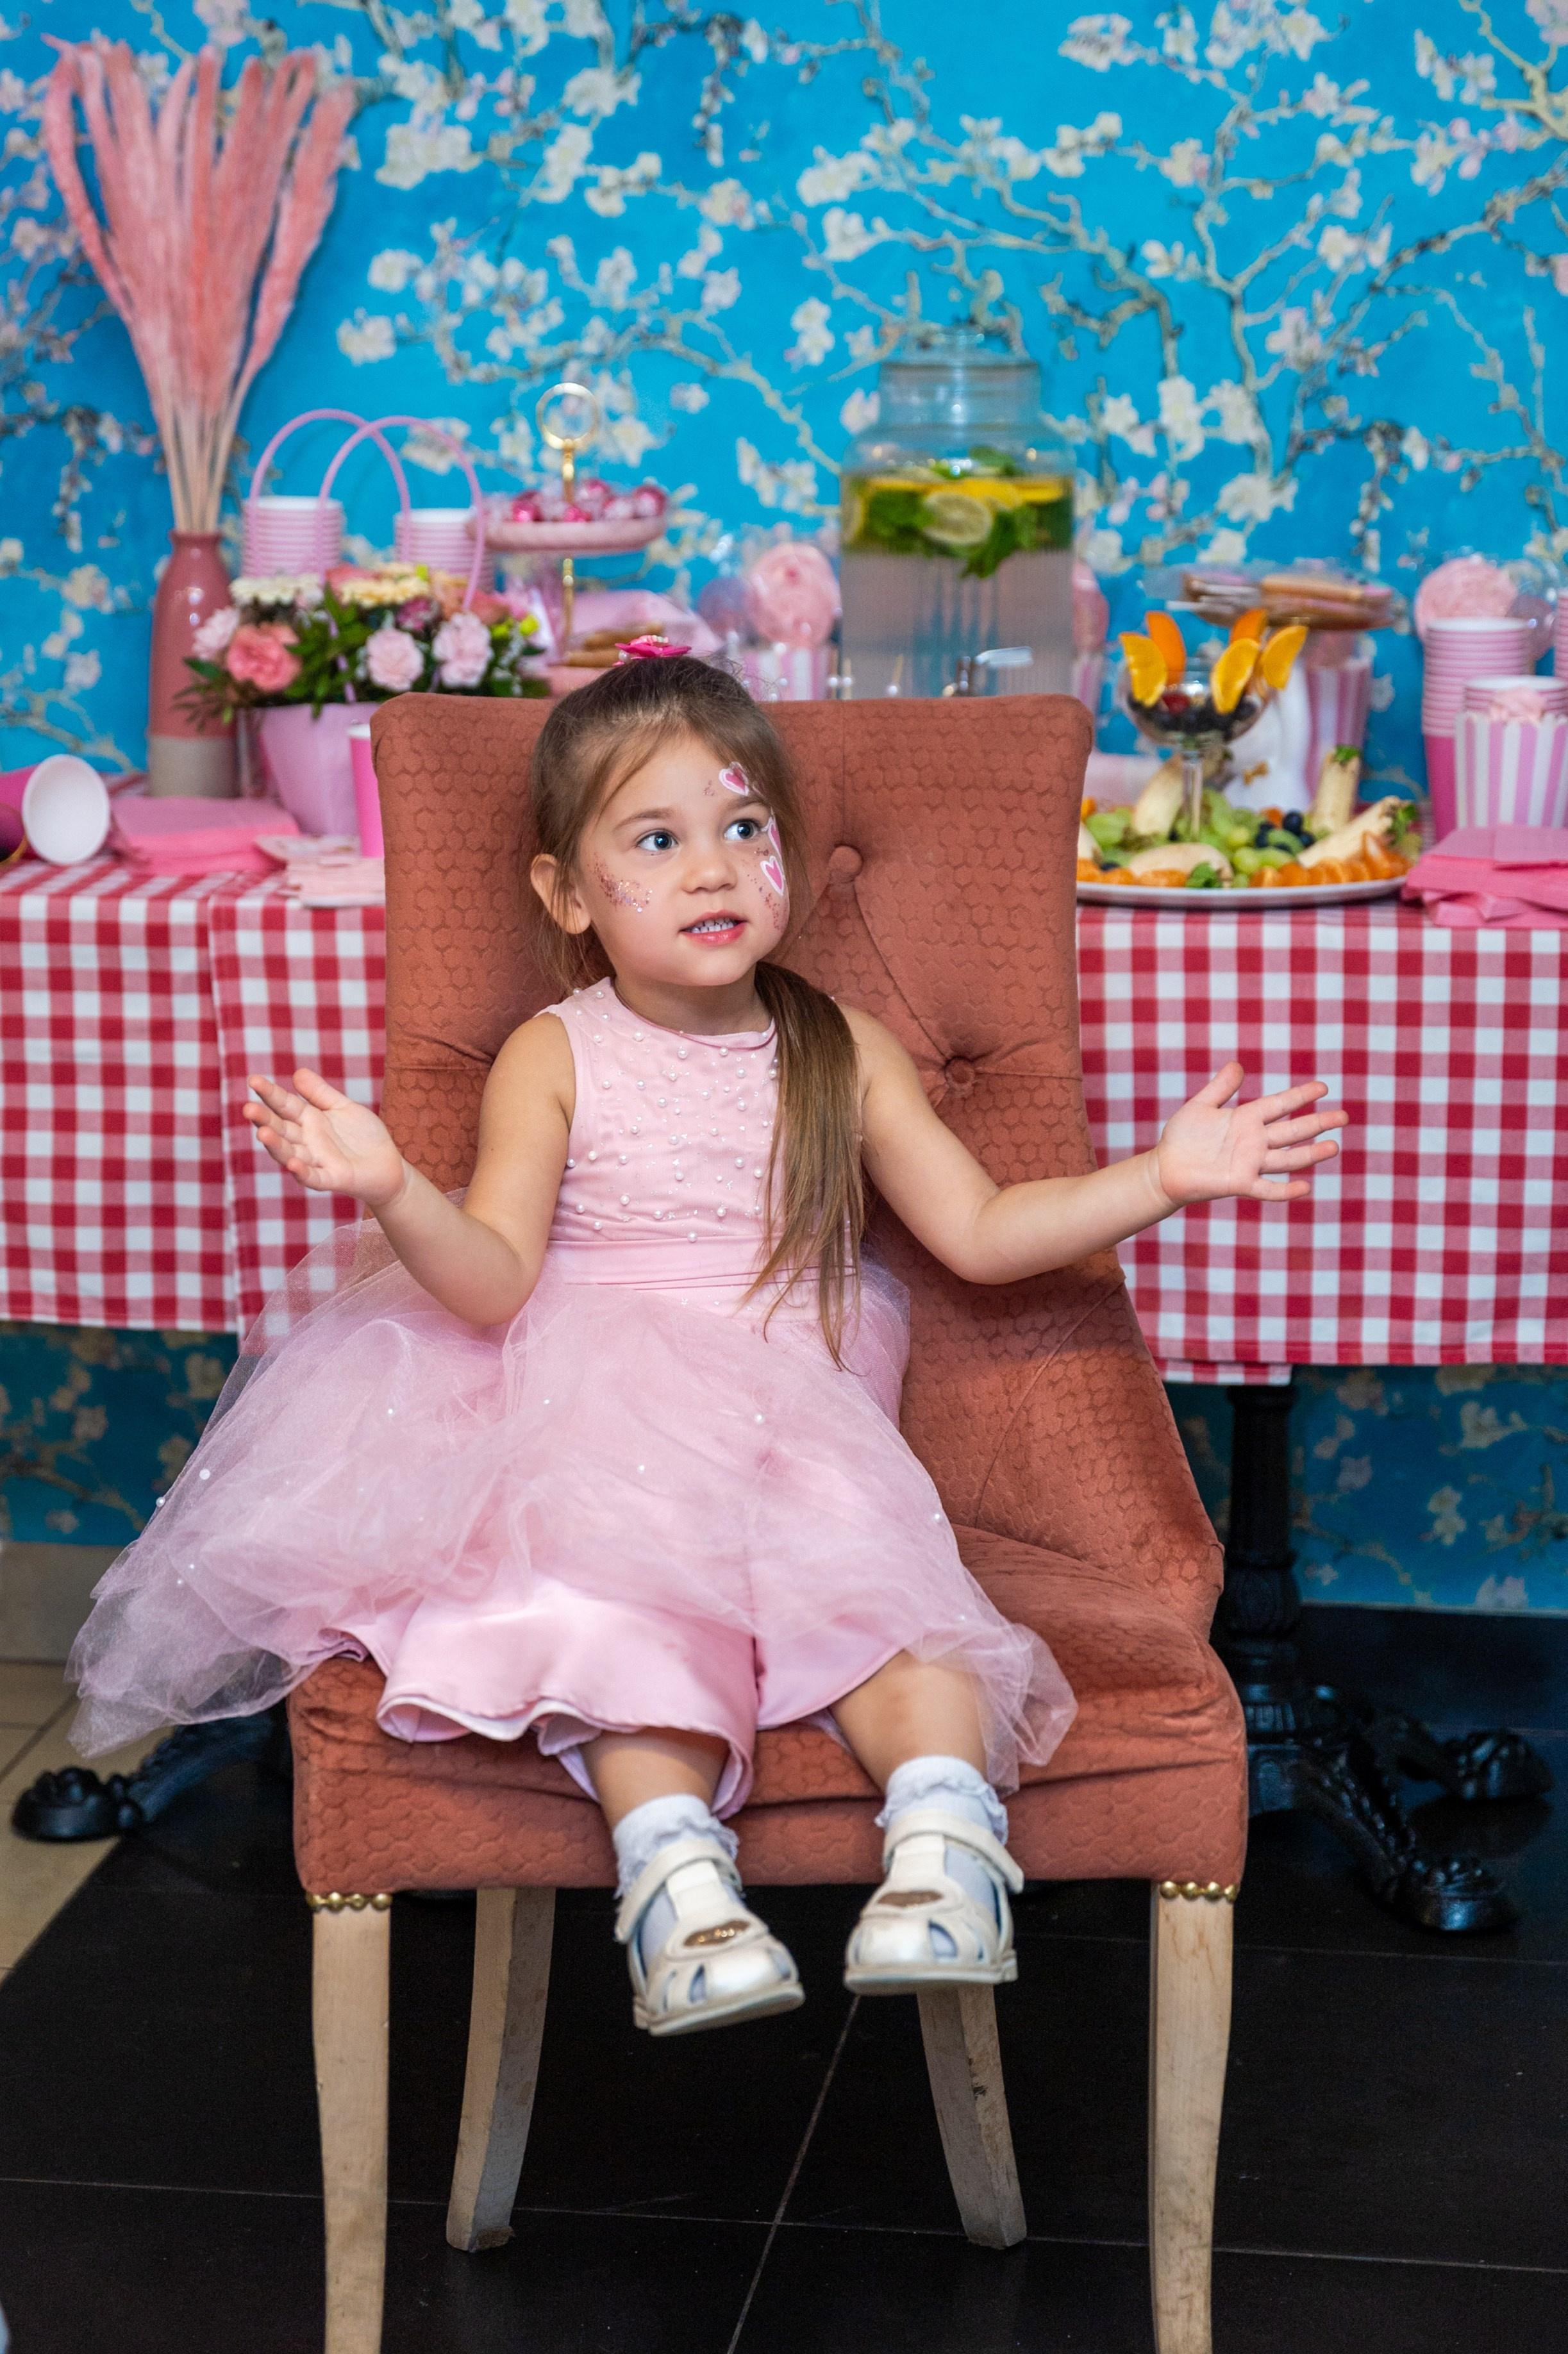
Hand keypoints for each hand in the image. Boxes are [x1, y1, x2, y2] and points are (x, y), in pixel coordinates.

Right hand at [243, 1069, 406, 1209]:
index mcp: (308, 1120)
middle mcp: (307, 1141)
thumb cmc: (363, 1136)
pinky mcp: (333, 1178)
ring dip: (276, 1146)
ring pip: (290, 1154)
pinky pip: (314, 1177)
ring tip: (263, 1133)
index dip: (269, 1094)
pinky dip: (302, 1172)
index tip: (253, 1080)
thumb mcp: (343, 1107)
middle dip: (264, 1120)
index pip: (284, 1105)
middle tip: (248, 1108)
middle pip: (281, 1129)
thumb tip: (297, 1072)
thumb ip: (320, 1093)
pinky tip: (293, 1164)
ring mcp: (318, 1161)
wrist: (388, 1166)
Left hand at [1151, 1062, 1346, 1209]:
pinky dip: (1285, 1190)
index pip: (1280, 1105)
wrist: (1165, 1168)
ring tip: (1334, 1147)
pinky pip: (1267, 1188)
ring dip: (1310, 1154)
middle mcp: (1254, 1141)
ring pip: (1287, 1158)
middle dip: (1318, 1123)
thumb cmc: (1182, 1137)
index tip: (1323, 1087)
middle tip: (1344, 1116)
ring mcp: (1249, 1163)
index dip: (1301, 1096)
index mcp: (1246, 1119)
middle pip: (1292, 1131)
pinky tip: (1305, 1187)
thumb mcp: (1200, 1106)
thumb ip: (1220, 1088)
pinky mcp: (1239, 1183)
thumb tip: (1237, 1065)